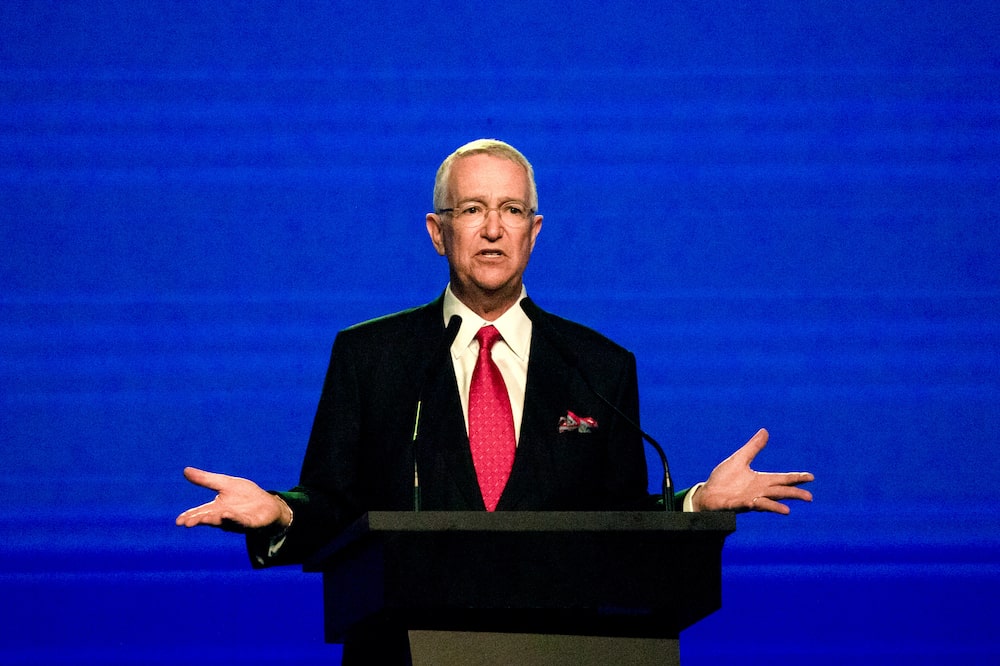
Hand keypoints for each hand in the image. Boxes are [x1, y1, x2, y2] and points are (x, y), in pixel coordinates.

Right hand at [175, 467, 290, 531]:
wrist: (268, 505)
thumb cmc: (245, 495)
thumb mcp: (225, 484)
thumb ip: (206, 480)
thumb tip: (185, 470)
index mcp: (216, 508)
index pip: (200, 512)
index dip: (190, 516)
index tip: (179, 521)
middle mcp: (224, 517)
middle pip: (209, 518)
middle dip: (199, 520)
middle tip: (187, 523)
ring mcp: (237, 521)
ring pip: (225, 521)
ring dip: (214, 520)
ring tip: (204, 518)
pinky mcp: (252, 523)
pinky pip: (243, 521)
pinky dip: (235, 519)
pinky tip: (228, 514)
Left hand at [692, 429, 813, 513]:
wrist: (707, 492)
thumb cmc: (724, 478)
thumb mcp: (740, 459)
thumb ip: (753, 447)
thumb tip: (765, 431)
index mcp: (760, 480)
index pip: (782, 479)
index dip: (796, 478)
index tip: (811, 477)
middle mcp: (758, 492)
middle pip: (780, 492)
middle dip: (794, 494)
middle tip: (809, 497)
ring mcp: (749, 500)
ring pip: (766, 503)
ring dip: (776, 506)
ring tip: (788, 511)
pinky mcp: (736, 505)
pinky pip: (747, 505)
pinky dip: (754, 506)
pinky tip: (758, 505)